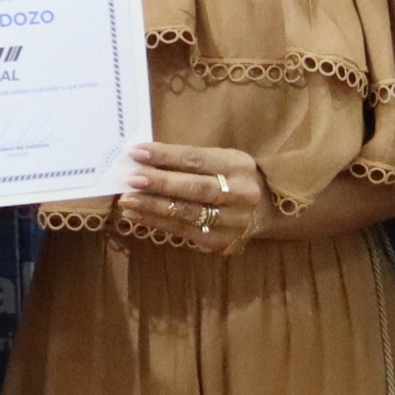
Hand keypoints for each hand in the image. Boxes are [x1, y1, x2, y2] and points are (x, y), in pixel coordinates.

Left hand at [114, 141, 269, 253]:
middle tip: (129, 179)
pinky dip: (158, 223)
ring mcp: (232, 222)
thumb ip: (190, 161)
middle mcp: (240, 194)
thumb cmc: (235, 179)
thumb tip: (146, 160)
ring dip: (153, 207)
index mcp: (238, 166)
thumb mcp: (223, 161)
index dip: (165, 156)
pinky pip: (184, 231)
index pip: (196, 159)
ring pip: (187, 214)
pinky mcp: (221, 242)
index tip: (136, 152)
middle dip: (158, 184)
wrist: (268, 211)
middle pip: (194, 188)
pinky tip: (138, 216)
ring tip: (127, 201)